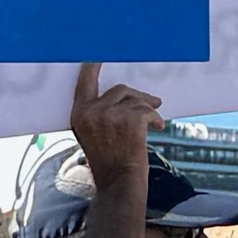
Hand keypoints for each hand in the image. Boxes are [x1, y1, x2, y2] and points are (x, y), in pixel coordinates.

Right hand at [70, 62, 163, 194]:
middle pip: (120, 90)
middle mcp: (92, 111)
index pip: (85, 82)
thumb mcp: (92, 135)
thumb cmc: (108, 162)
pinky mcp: (130, 119)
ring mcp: (111, 114)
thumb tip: (123, 96)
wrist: (119, 183)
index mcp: (79, 114)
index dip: (92, 67)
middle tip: (153, 102)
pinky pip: (147, 110)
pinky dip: (155, 118)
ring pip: (135, 100)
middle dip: (137, 97)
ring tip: (155, 121)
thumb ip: (98, 113)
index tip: (98, 55)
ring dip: (148, 109)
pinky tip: (158, 128)